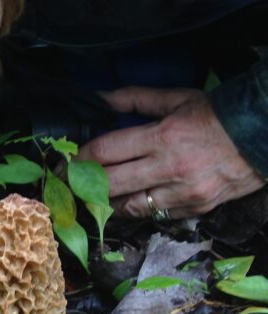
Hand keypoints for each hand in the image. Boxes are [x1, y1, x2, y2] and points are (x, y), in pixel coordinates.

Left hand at [78, 86, 264, 218]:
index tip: (66, 163)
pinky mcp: (193, 209)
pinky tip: (125, 202)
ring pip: (128, 207)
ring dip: (106, 202)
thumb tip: (99, 98)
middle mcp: (170, 167)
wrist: (265, 136)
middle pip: (110, 184)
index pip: (106, 151)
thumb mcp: (177, 99)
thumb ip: (135, 98)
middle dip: (83, 185)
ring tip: (93, 196)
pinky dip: (136, 210)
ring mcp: (182, 193)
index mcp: (164, 136)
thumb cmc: (217, 115)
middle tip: (67, 185)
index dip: (80, 159)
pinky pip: (153, 215)